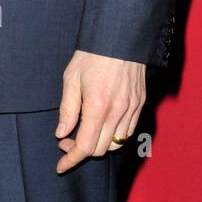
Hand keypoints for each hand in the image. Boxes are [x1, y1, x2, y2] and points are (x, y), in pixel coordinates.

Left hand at [54, 49, 146, 172]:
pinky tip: (103, 125)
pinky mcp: (140, 103)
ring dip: (100, 145)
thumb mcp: (71, 78)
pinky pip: (129, 131)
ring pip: (117, 143)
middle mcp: (118, 111)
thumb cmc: (92, 55)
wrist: (120, 35)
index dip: (71, 160)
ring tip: (85, 132)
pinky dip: (115, 136)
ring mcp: (132, 108)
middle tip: (66, 139)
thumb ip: (67, 109)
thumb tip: (62, 133)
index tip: (61, 166)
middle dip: (81, 150)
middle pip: (101, 149)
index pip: (85, 146)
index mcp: (98, 106)